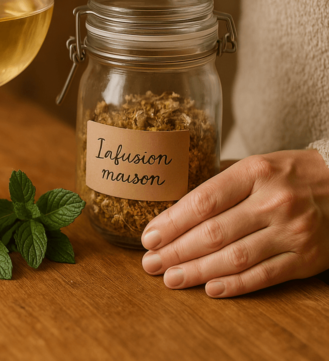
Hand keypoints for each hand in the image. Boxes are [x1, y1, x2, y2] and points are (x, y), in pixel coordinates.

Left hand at [140, 150, 328, 297]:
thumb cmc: (291, 175)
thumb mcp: (257, 166)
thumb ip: (221, 187)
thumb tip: (173, 214)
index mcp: (256, 172)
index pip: (203, 201)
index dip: (172, 223)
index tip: (149, 237)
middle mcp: (274, 202)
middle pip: (214, 233)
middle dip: (176, 251)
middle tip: (150, 263)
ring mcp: (293, 232)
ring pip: (235, 258)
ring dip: (197, 271)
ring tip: (171, 279)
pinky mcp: (307, 258)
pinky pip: (264, 276)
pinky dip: (234, 285)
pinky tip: (209, 289)